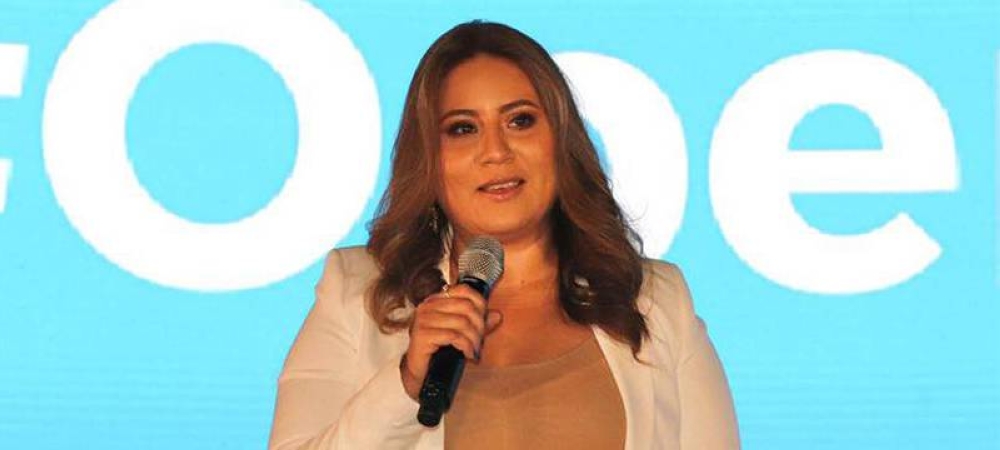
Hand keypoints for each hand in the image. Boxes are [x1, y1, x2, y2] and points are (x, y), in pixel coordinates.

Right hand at [400, 284, 502, 399]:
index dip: (480, 304)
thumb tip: (497, 315)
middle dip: (479, 326)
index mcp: (436, 301)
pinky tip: (468, 355)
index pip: (463, 290)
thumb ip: (478, 324)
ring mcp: (423, 319)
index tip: (484, 322)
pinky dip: (466, 346)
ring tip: (474, 350)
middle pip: (466, 306)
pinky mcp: (422, 334)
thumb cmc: (440, 352)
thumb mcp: (462, 334)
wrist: (421, 373)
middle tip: (480, 342)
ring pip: (461, 322)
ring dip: (474, 339)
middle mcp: (427, 306)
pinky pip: (453, 336)